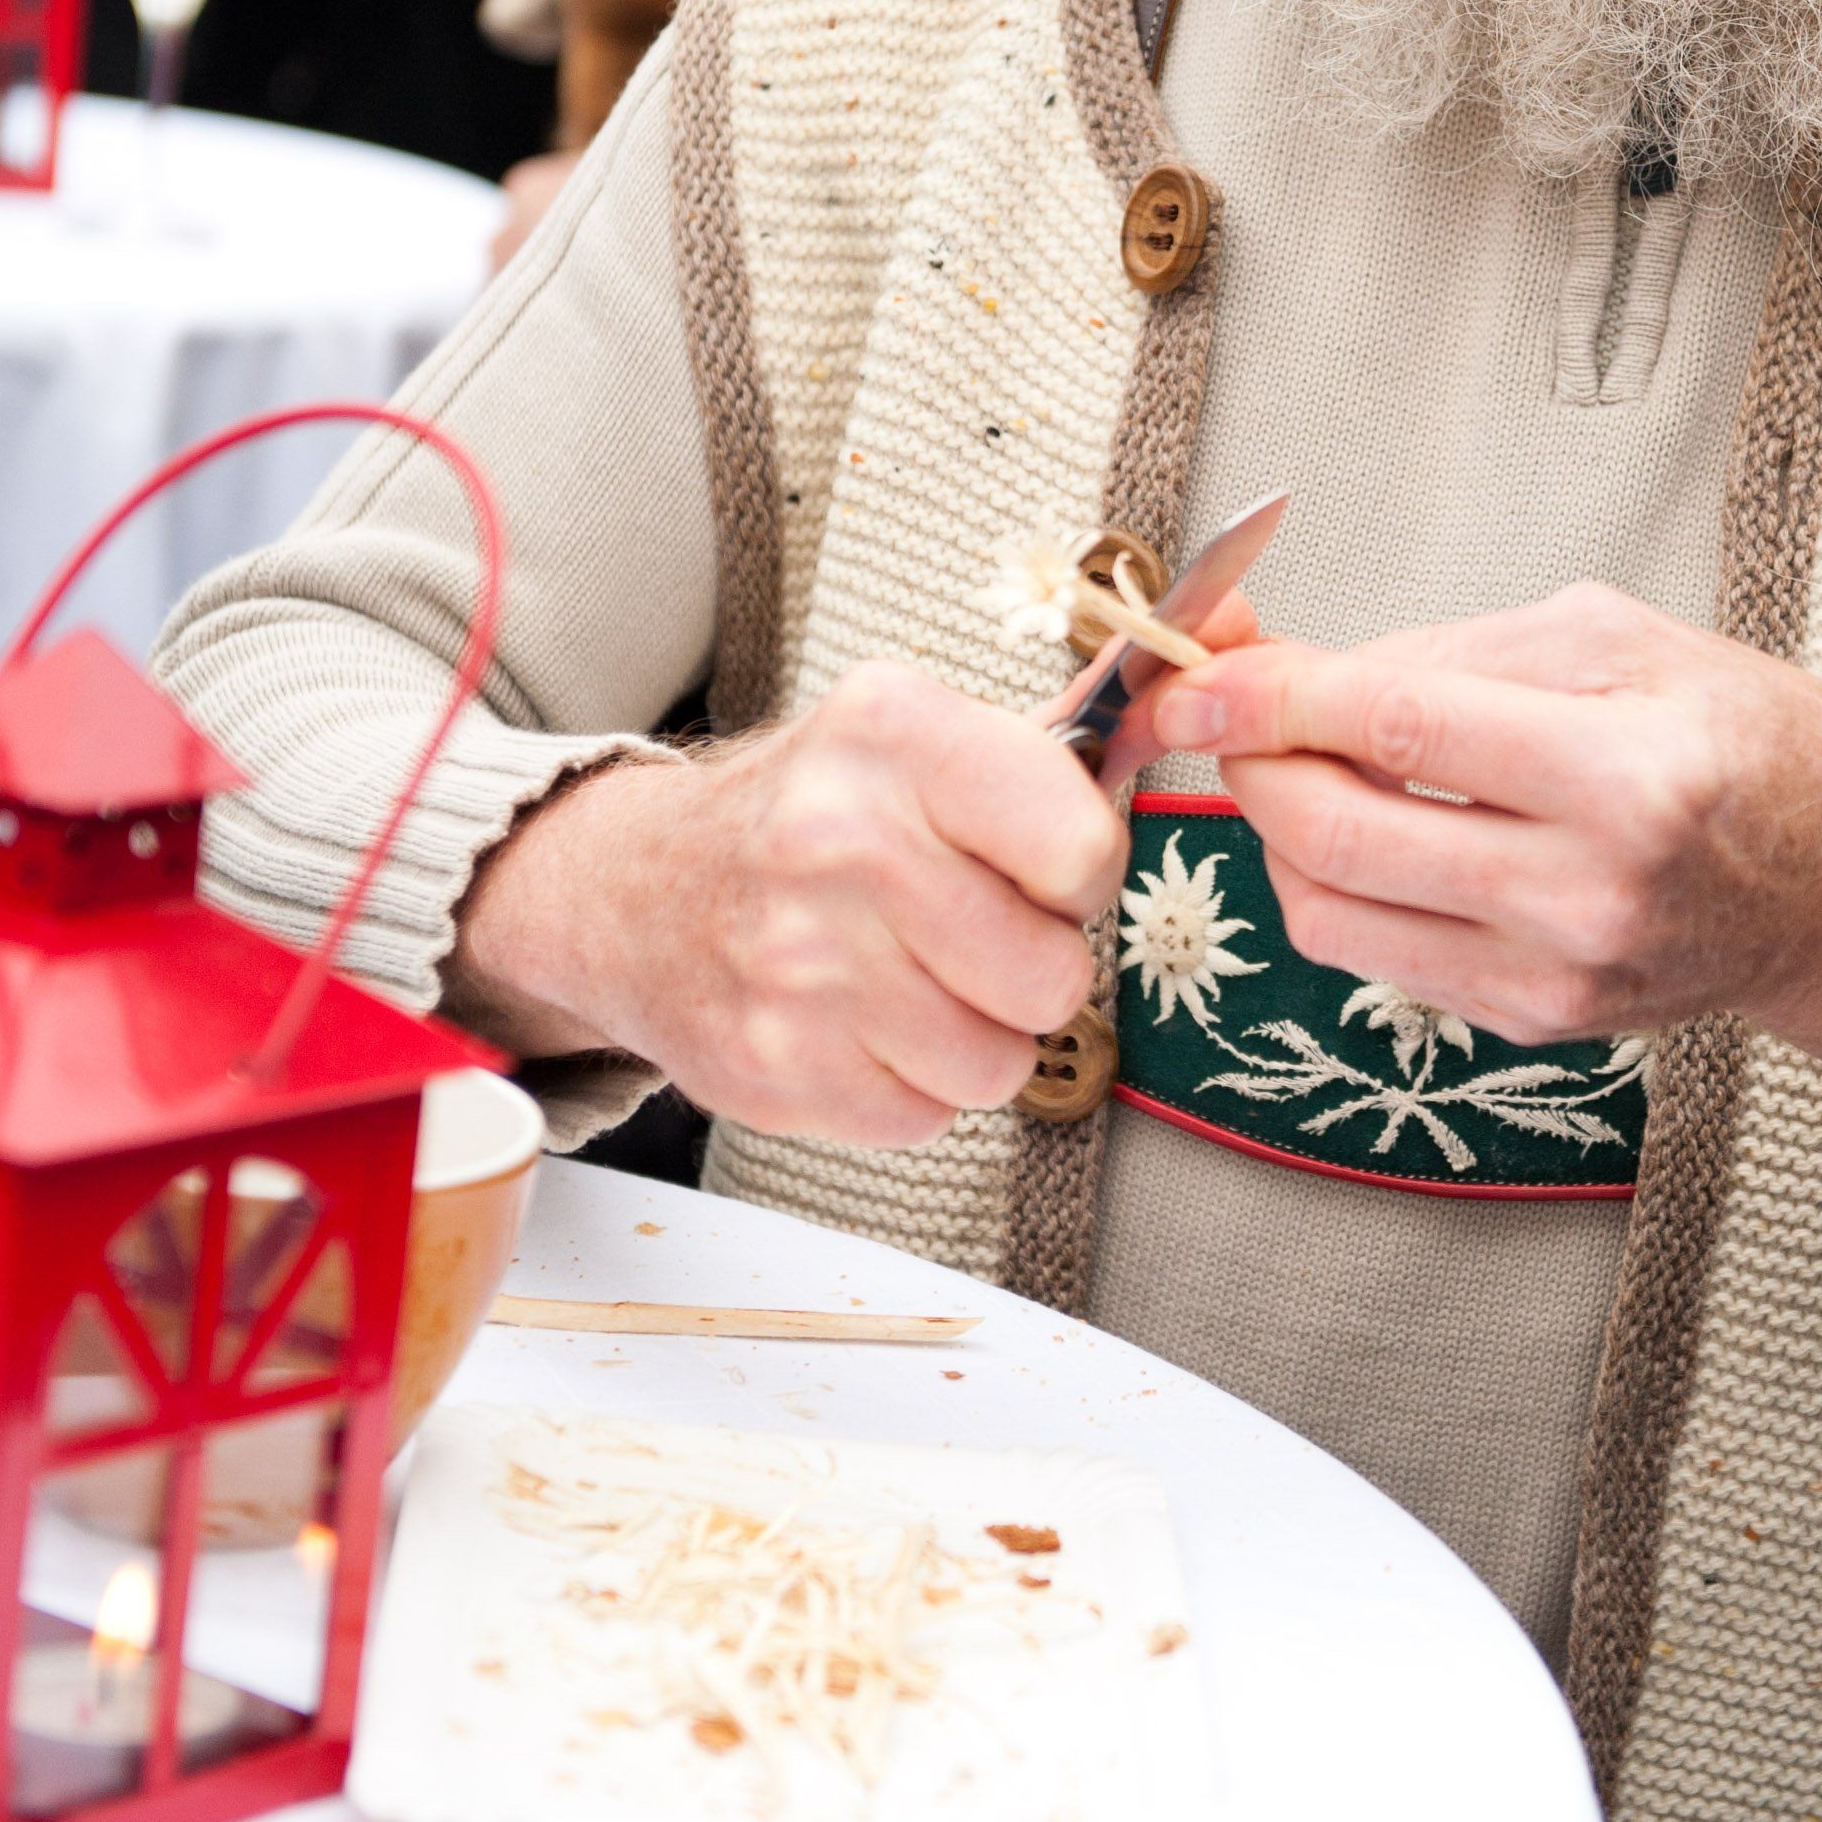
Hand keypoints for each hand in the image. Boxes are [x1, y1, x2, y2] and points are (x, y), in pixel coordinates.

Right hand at [451, 664, 1124, 1148]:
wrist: (636, 892)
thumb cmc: (805, 815)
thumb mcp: (908, 735)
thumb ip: (1044, 752)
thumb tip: (1185, 704)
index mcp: (895, 736)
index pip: (1081, 848)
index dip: (1079, 875)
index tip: (1036, 868)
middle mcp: (842, 842)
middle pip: (1051, 975)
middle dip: (1030, 966)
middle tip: (967, 933)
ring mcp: (802, 966)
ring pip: (1000, 1062)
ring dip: (975, 1034)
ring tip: (914, 979)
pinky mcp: (776, 1066)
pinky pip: (928, 1117)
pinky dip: (912, 1085)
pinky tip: (864, 1024)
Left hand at [1147, 587, 1821, 1114]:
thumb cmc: (1751, 744)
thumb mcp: (1620, 639)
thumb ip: (1448, 650)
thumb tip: (1292, 663)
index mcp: (1627, 773)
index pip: (1397, 731)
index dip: (1271, 697)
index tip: (1193, 671)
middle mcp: (1588, 891)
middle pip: (1341, 836)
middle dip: (1250, 764)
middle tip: (1223, 708)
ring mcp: (1559, 975)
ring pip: (1334, 913)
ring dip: (1278, 831)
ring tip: (1295, 761)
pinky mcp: (1537, 1024)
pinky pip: (1379, 957)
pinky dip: (1337, 888)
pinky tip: (1362, 828)